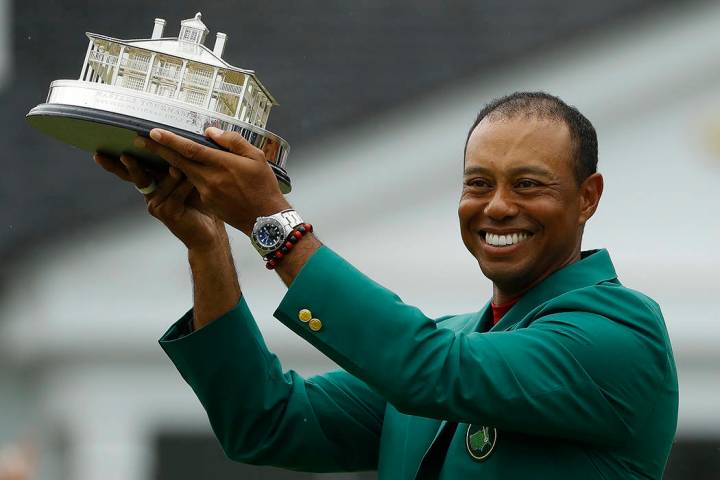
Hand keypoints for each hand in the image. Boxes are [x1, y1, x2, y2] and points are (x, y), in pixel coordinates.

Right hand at [93, 153, 225, 250]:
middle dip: (131, 165)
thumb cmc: (200, 203)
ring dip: (178, 174)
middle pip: (137, 175)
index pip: (132, 170)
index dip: (115, 162)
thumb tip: (174, 142)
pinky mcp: (167, 212)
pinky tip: (195, 185)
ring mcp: (156, 204)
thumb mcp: (188, 180)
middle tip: (125, 155)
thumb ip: (179, 165)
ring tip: (188, 173)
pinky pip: (176, 192)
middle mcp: (150, 194)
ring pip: (165, 179)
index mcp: (153, 184)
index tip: (99, 153)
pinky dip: (186, 186)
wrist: (209, 232)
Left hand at [134, 127, 290, 235]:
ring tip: (160, 152)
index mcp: (222, 166)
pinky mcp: (208, 203)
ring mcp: (207, 194)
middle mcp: (210, 180)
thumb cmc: (264, 187)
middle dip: (159, 150)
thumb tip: (210, 133)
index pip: (190, 150)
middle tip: (141, 140)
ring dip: (171, 163)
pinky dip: (187, 177)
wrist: (266, 220)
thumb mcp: (257, 158)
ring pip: (185, 174)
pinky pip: (195, 186)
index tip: (153, 132)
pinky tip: (185, 171)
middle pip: (179, 162)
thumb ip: (232, 142)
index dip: (170, 140)